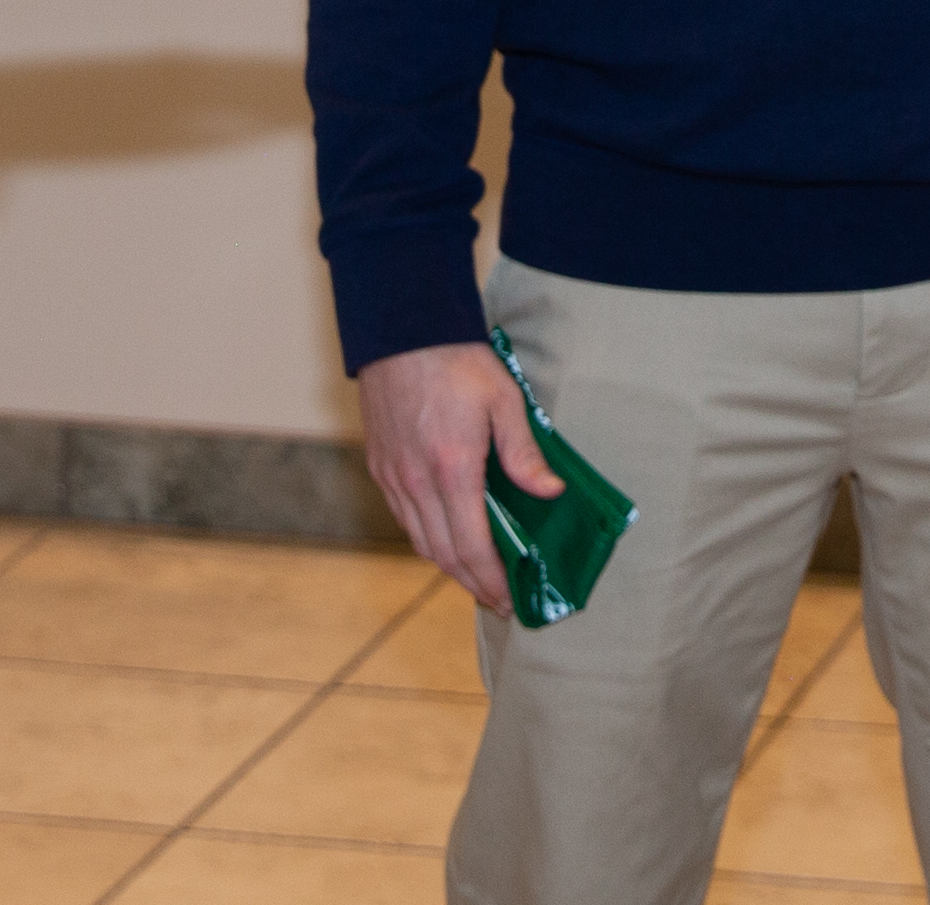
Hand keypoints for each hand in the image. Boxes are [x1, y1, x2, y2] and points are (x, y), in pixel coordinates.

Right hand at [358, 338, 546, 609]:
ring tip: (477, 577)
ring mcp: (393, 477)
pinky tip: (446, 538)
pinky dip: (427, 539)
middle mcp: (416, 482)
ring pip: (421, 541)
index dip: (491, 580)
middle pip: (444, 554)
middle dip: (473, 583)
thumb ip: (524, 452)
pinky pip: (404, 519)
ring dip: (449, 566)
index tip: (508, 599)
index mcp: (452, 469)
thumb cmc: (456, 360)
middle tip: (498, 599)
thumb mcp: (503, 399)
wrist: (400, 330)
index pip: (472, 546)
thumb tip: (549, 492)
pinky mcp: (381, 467)